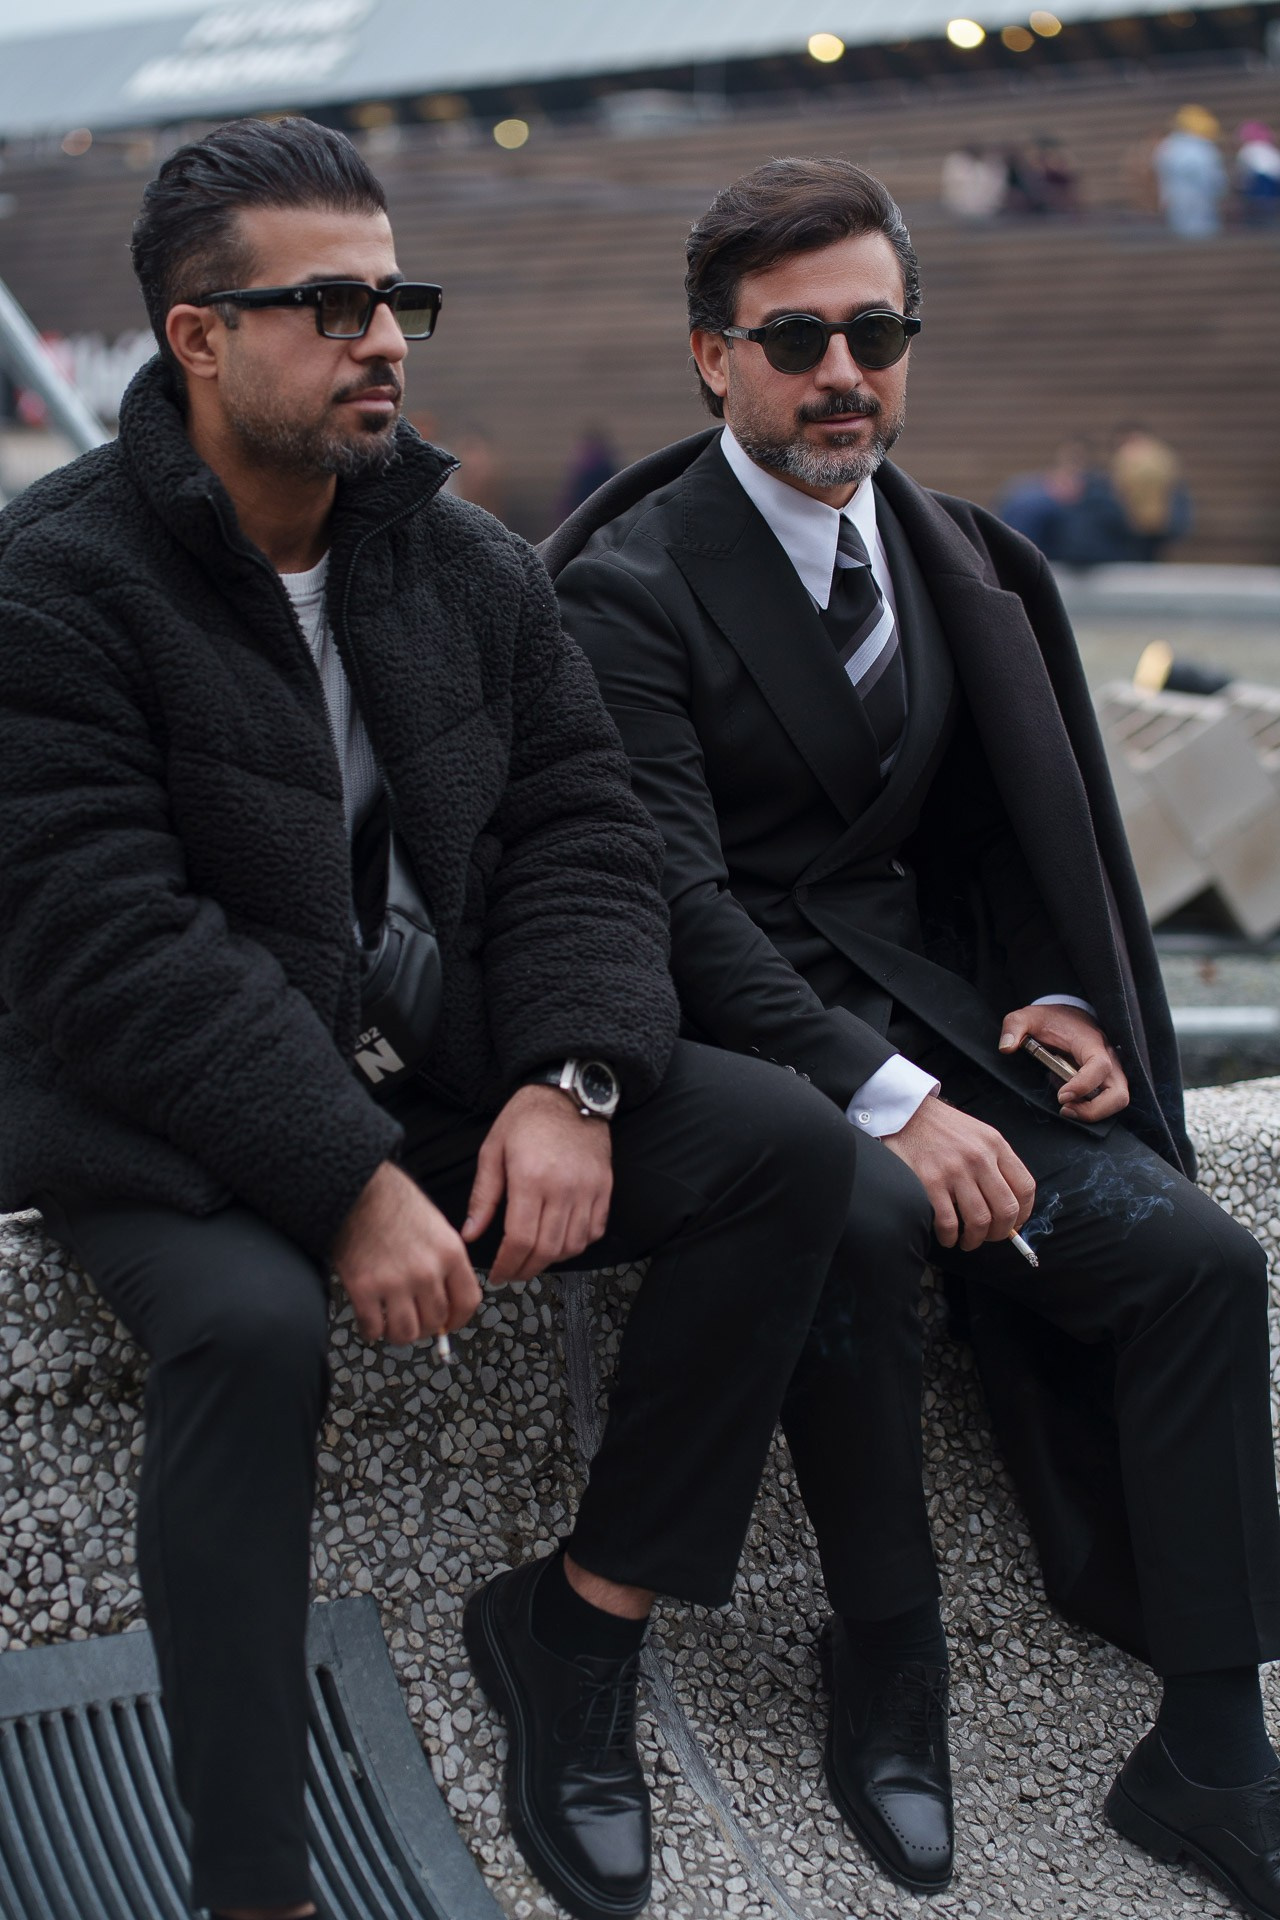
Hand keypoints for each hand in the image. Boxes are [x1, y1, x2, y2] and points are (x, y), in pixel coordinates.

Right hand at [332, 1161, 480, 1344]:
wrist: (355, 1189)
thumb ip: (445, 1262)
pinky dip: (371, 1331)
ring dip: (399, 1334)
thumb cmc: (392, 1202)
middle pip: (436, 1322)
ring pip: (406, 1333)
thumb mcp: (436, 1226)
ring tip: (391, 1324)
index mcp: (450, 1253)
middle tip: (415, 1320)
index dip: (458, 1320)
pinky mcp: (364, 1289)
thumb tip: (446, 1298)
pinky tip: (369, 1320)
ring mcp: (395, 1282)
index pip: (467, 1302)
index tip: (449, 1325)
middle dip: (426, 1327)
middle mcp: (427, 1271)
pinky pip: (373, 1329)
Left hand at [462, 1084, 612, 1284]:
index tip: (497, 1274)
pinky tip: (559, 1241)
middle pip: (547, 1250)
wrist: (568, 1094)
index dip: (507, 1265)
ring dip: (551, 1260)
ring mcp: (588, 1190)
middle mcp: (563, 1188)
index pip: (520, 1240)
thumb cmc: (526, 1118)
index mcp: (530, 1179)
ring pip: (573, 1246)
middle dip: (526, 1269)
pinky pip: (594, 1231)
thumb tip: (470, 1234)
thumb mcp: (493, 1150)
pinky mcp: (604, 1188)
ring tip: (533, 1258)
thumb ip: (483, 1196)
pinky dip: (577, 1244)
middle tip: (512, 1273)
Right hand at [884, 1093, 1035, 1250]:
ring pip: (980, 1220)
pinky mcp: (930, 1181)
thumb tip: (1007, 1208)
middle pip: (1006, 1209)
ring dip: (976, 1240)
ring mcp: (954, 1170)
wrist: (907, 1113)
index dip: (1023, 1214)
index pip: (1025, 1188)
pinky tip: (948, 1236)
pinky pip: (948, 1222)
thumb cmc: (943, 1129)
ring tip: (968, 1241)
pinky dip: (950, 1237)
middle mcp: (979, 1157)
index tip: (1014, 1224)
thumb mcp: (978, 1135)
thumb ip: (995, 1164)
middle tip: (990, 1237)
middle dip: (1000, 1232)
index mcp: (995, 1145)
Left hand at [998, 1003, 1129, 1119]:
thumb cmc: (1050, 1018)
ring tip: (1067, 1108)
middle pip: (1118, 1094)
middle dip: (1094, 1110)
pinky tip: (1069, 1099)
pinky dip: (1092, 1108)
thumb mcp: (1027, 1017)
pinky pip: (1108, 1101)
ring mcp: (1112, 1071)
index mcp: (1091, 1042)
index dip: (1084, 1085)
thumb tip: (1006, 1048)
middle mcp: (1109, 1058)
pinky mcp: (1108, 1081)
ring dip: (1094, 1112)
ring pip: (1118, 1100)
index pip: (1100, 1066)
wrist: (1069, 1016)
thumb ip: (1014, 1028)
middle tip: (1066, 1109)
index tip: (1061, 1097)